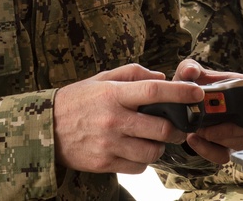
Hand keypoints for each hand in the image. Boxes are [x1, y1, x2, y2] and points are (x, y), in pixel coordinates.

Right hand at [53, 63, 206, 173]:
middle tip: (178, 125)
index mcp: (114, 94)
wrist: (45, 128)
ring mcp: (109, 144)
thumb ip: (133, 74)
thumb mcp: (102, 79)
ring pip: (152, 152)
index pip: (154, 91)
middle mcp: (114, 120)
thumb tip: (162, 78)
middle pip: (160, 128)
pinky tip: (135, 151)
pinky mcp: (105, 163)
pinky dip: (143, 161)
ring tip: (153, 139)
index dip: (180, 92)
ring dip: (159, 146)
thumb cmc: (78, 100)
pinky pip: (138, 167)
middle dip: (176, 128)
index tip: (197, 93)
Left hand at [172, 59, 242, 163]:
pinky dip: (208, 150)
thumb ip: (188, 68)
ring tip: (199, 130)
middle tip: (208, 124)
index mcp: (236, 87)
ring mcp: (236, 131)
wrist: (179, 112)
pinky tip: (194, 139)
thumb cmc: (190, 90)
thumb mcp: (186, 75)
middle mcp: (242, 110)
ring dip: (221, 139)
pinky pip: (225, 156)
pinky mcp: (225, 148)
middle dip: (233, 127)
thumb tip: (191, 70)